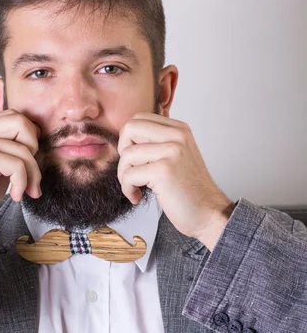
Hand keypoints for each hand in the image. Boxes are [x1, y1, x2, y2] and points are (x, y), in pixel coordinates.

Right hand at [0, 109, 41, 238]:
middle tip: (30, 173)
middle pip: (22, 122)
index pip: (16, 116)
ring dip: (32, 174)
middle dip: (34, 149)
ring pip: (24, 149)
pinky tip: (15, 195)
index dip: (30, 137)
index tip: (29, 161)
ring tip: (25, 190)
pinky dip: (22, 184)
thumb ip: (12, 147)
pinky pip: (18, 165)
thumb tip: (38, 136)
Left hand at [117, 112, 234, 248]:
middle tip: (132, 169)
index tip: (136, 159)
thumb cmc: (189, 190)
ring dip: (124, 176)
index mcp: (179, 129)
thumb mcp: (176, 156)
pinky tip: (138, 196)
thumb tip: (125, 138)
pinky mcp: (164, 170)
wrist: (209, 213)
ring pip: (127, 154)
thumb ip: (156, 143)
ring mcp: (172, 151)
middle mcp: (177, 136)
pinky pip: (129, 175)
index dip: (129, 139)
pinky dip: (128, 189)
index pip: (139, 119)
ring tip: (136, 187)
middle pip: (129, 128)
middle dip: (122, 151)